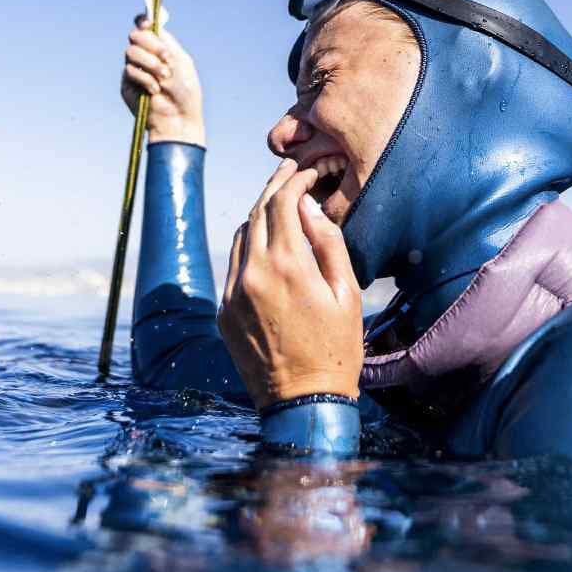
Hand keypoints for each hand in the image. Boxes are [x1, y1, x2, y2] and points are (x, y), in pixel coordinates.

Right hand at [120, 15, 205, 146]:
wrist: (178, 118)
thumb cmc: (185, 91)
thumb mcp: (181, 61)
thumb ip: (166, 41)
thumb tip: (152, 22)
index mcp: (160, 48)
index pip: (144, 28)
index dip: (143, 22)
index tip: (148, 23)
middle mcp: (145, 56)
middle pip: (135, 35)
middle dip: (151, 44)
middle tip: (166, 57)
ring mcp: (134, 69)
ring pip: (131, 51)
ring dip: (150, 62)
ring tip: (164, 77)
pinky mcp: (127, 84)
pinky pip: (130, 70)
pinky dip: (145, 78)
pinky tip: (154, 90)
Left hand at [218, 160, 363, 407]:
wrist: (303, 401)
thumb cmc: (336, 349)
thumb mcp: (347, 293)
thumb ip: (328, 243)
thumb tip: (308, 207)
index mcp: (288, 266)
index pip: (281, 203)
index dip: (292, 180)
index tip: (305, 170)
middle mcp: (253, 274)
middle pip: (256, 214)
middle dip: (273, 189)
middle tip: (289, 174)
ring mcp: (233, 293)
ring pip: (240, 237)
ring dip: (259, 217)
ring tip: (280, 207)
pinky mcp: (224, 311)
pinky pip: (234, 266)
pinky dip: (248, 247)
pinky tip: (266, 246)